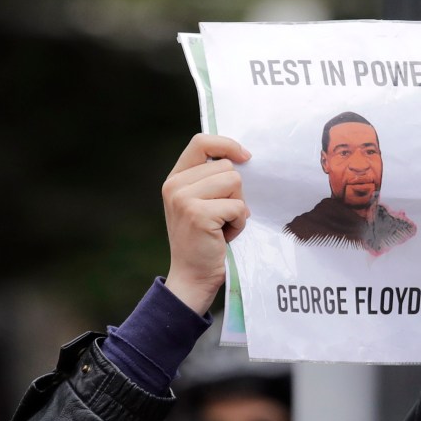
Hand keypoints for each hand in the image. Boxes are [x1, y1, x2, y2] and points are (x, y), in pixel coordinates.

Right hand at [162, 134, 250, 313]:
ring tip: (223, 226)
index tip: (245, 156)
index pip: (201, 142)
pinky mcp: (198, 214)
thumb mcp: (200, 204)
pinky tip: (224, 236)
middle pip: (226, 166)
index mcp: (175, 178)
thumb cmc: (204, 241)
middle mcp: (175, 185)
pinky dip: (239, 223)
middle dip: (235, 192)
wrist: (192, 278)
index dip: (227, 144)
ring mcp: (184, 199)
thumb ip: (211, 180)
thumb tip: (243, 157)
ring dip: (238, 208)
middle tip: (222, 216)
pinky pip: (238, 206)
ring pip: (234, 183)